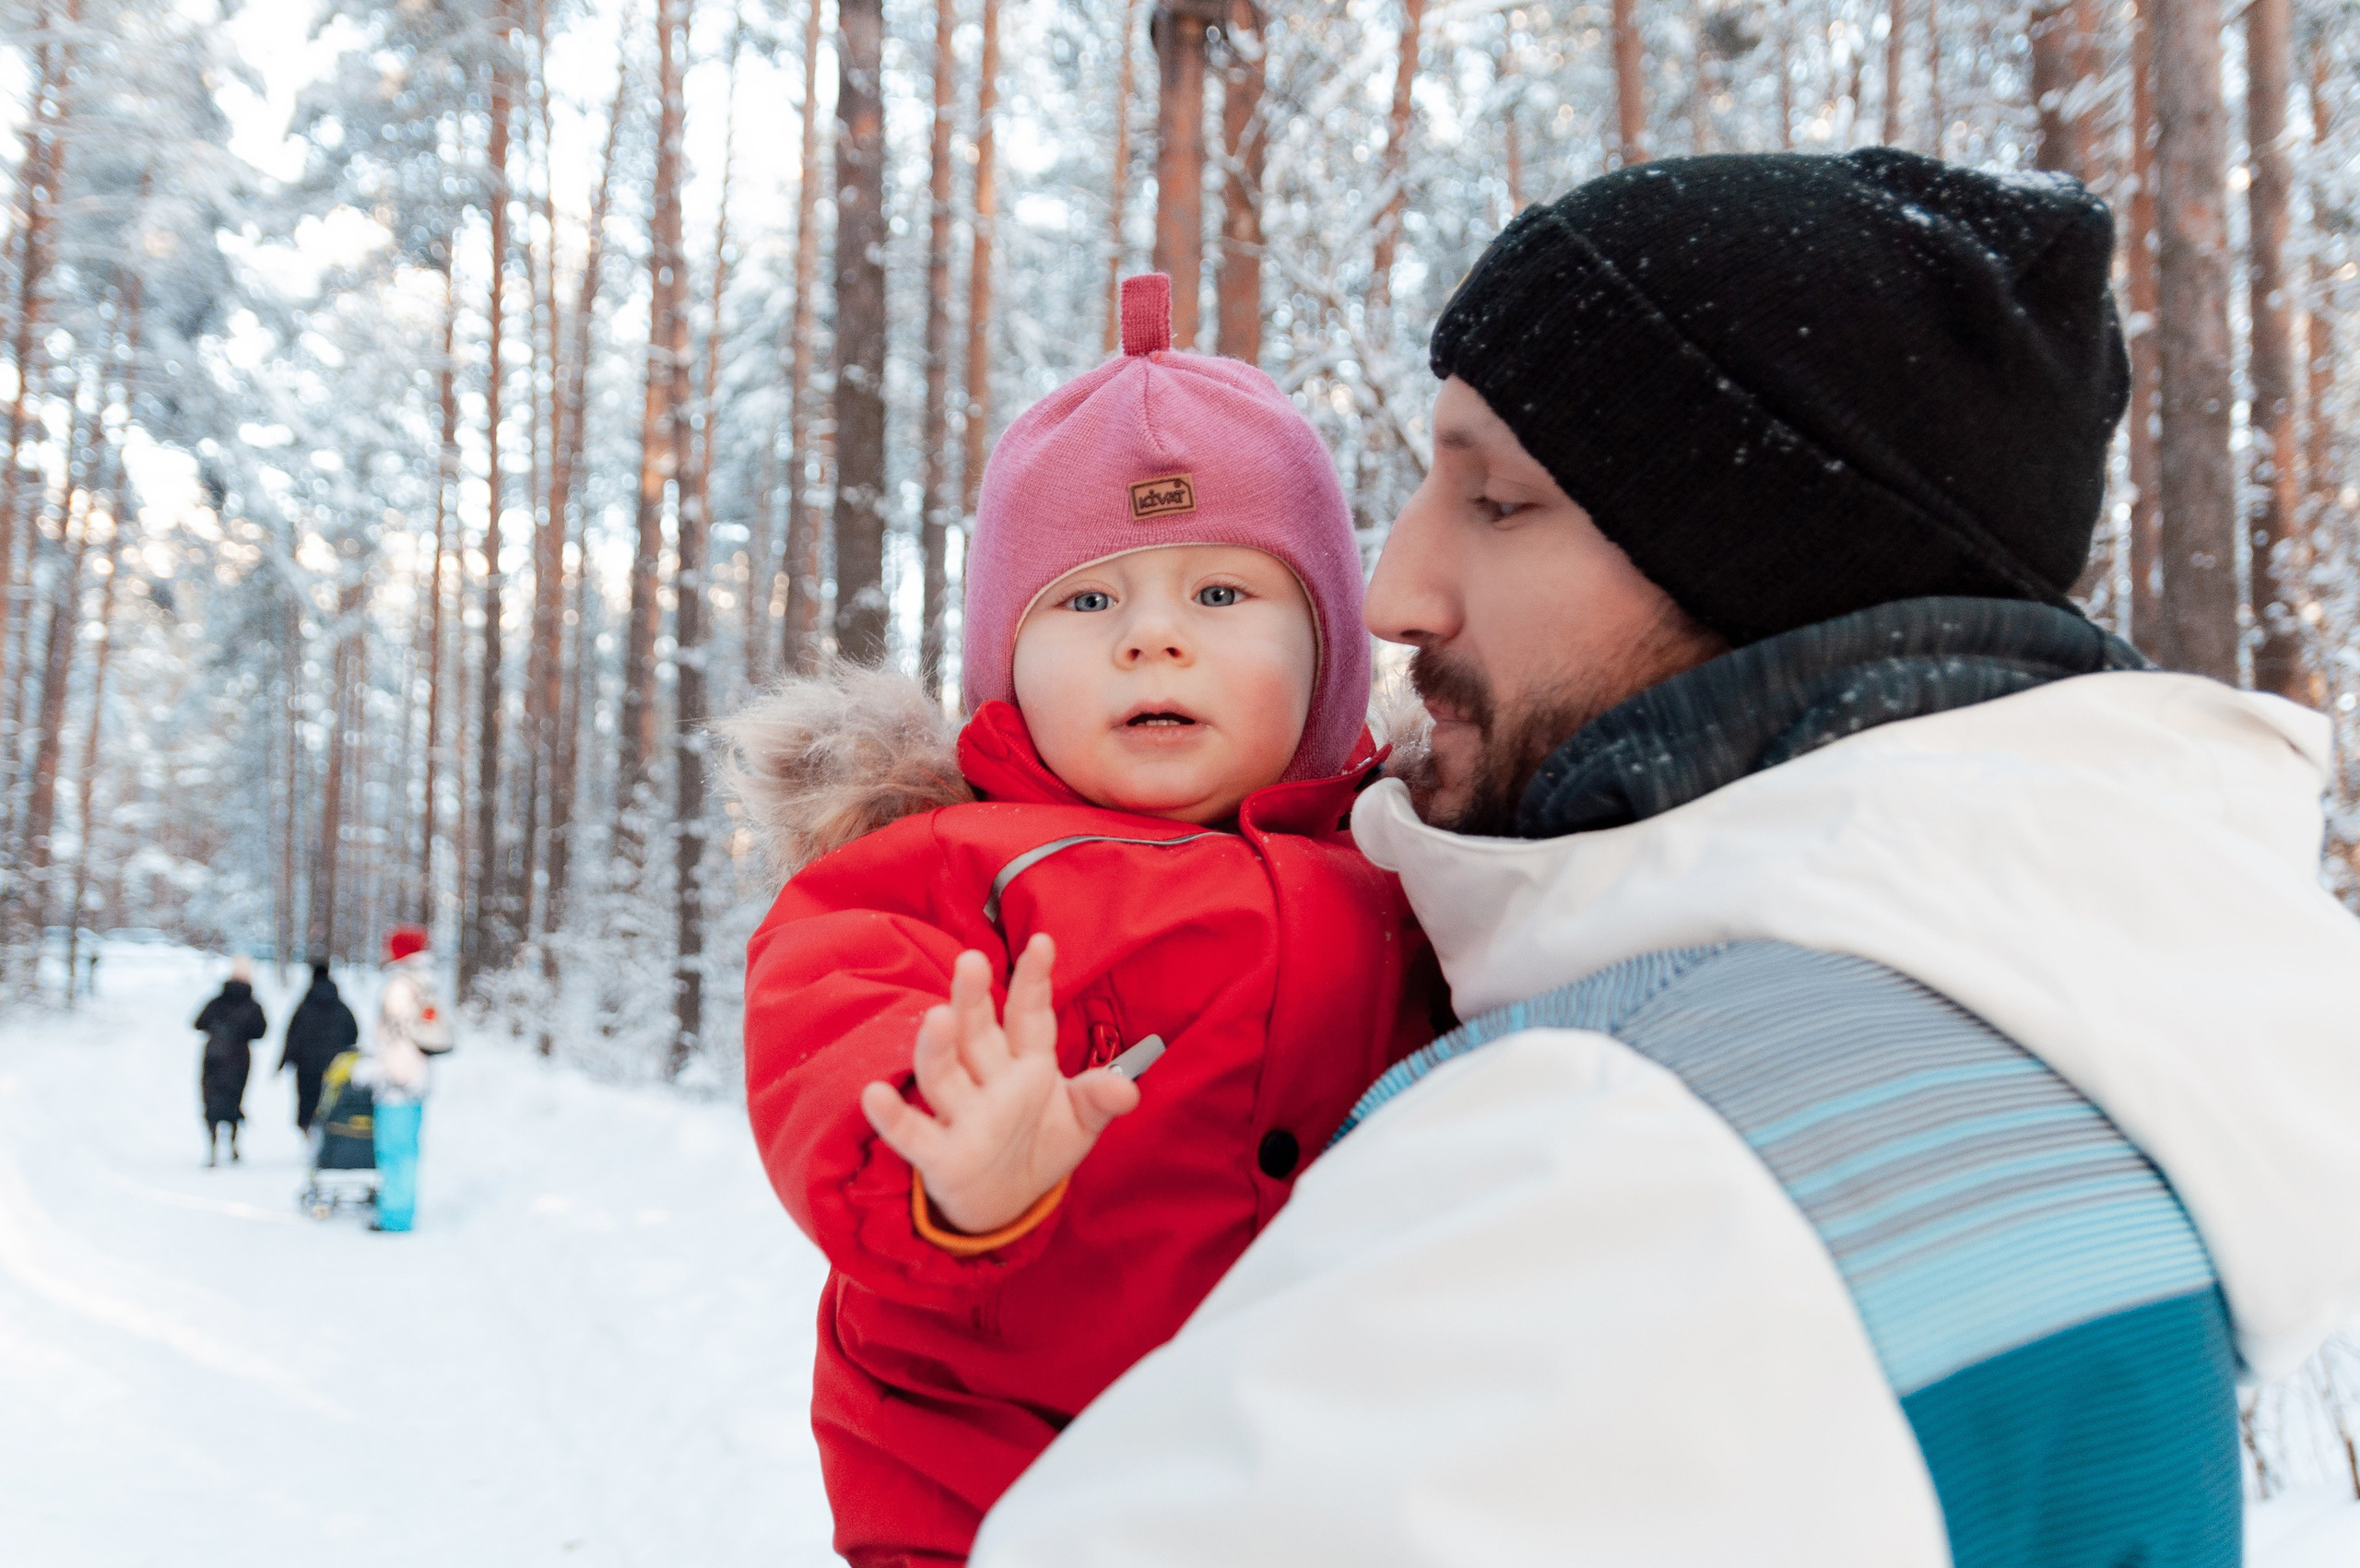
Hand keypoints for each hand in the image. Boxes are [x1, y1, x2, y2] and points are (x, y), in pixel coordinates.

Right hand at [860, 934, 1140, 1236]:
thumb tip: (1128, 1088)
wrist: (1007, 1201)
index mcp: (1025, 1062)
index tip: (1043, 942)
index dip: (1034, 980)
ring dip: (938, 1046)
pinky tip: (876, 1093)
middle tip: (971, 960)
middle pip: (977, 1032)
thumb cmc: (1039, 1145)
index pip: (1028, 1015)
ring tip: (937, 1017)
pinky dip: (893, 1116)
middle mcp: (988, 1078)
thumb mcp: (1080, 1122)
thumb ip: (1099, 1098)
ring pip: (943, 1073)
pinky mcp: (939, 1154)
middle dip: (973, 998)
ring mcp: (961, 1113)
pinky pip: (912, 1133)